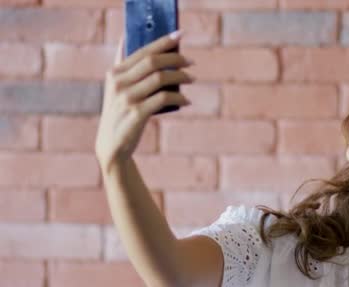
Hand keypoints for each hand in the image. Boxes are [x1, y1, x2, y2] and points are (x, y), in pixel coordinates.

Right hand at [95, 31, 193, 173]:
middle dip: (175, 58)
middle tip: (191, 62)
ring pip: (160, 78)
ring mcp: (127, 98)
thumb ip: (122, 66)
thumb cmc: (121, 113)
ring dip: (180, 76)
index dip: (163, 42)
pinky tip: (187, 100)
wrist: (112, 145)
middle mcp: (118, 83)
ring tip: (192, 78)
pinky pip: (164, 98)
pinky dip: (179, 97)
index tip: (180, 35)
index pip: (143, 51)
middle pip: (153, 62)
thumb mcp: (116, 88)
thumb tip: (127, 38)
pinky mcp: (137, 114)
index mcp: (115, 73)